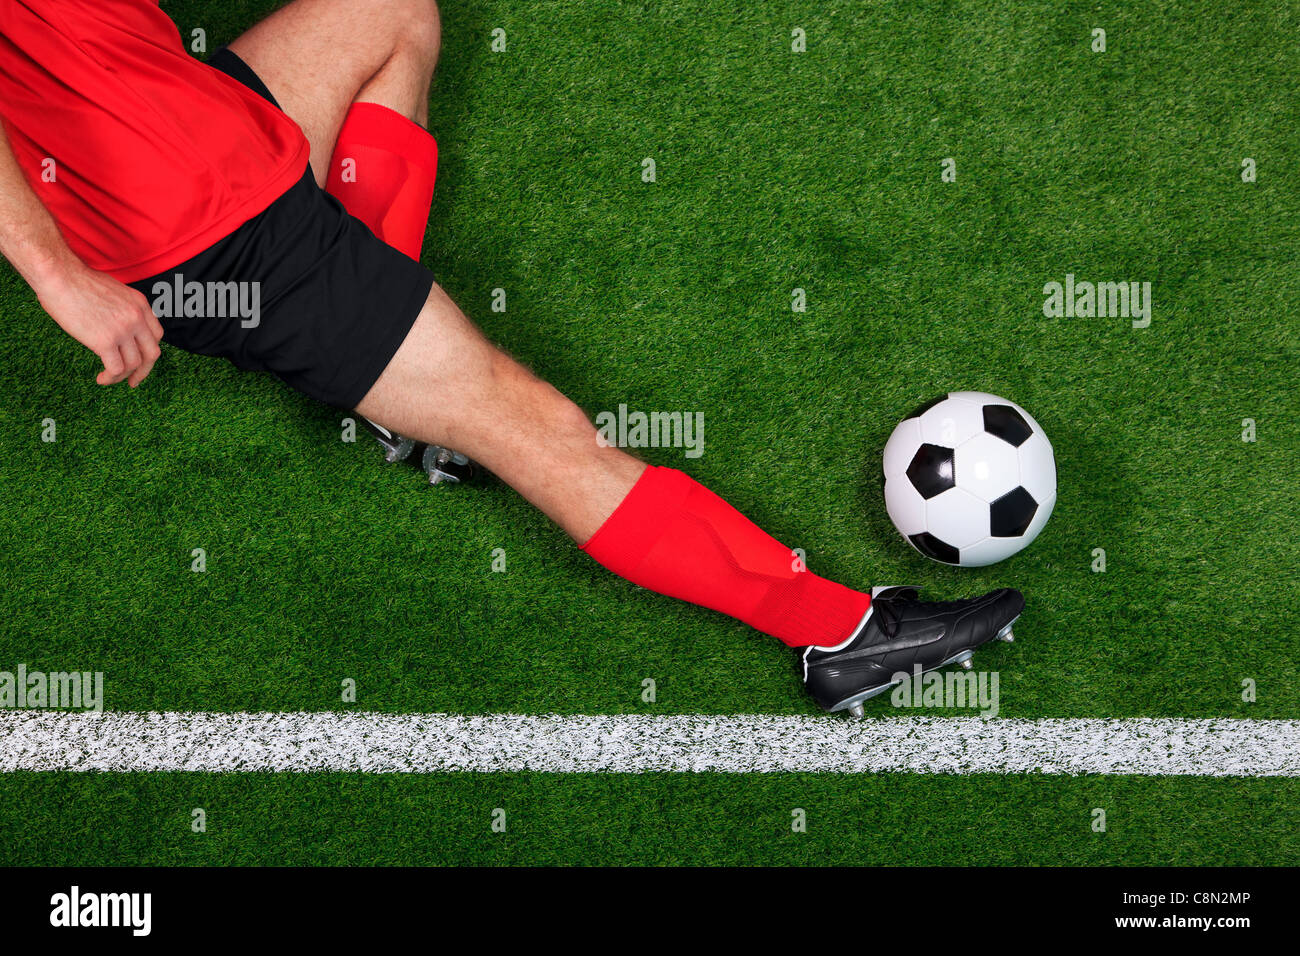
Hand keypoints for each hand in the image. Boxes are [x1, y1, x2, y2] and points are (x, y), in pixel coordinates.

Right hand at [34, 262, 164, 386]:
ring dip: (122, 376)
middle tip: (133, 381)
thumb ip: (123, 309)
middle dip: (144, 370)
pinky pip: (116, 368)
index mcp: (140, 304)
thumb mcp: (113, 291)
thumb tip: (118, 326)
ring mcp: (123, 330)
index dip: (149, 351)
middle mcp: (136, 317)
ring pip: (134, 364)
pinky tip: (100, 378)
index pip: (156, 335)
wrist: (59, 276)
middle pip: (151, 353)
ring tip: (107, 378)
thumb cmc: (77, 282)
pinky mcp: (105, 341)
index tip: (140, 361)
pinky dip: (110, 378)